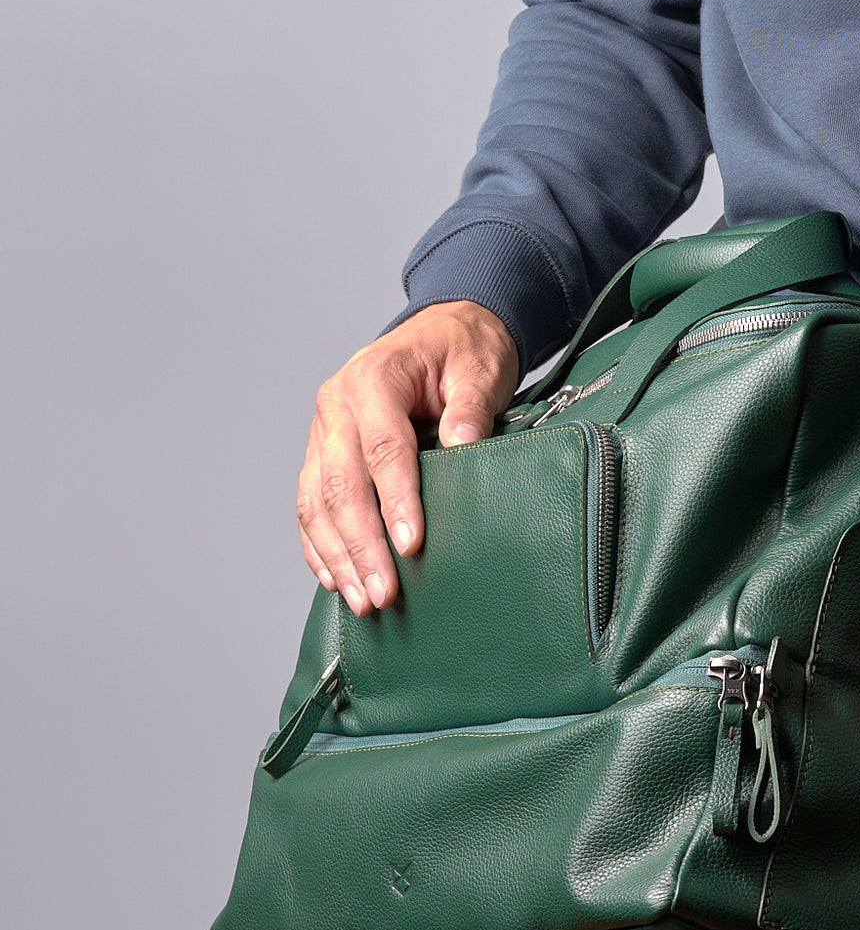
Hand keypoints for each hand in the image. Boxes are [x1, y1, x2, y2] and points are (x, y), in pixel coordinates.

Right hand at [297, 302, 519, 614]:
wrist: (442, 330)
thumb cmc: (462, 349)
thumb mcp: (479, 368)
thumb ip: (471, 407)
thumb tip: (464, 446)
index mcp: (374, 378)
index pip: (383, 449)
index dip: (396, 501)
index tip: (413, 546)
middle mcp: (337, 405)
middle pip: (342, 484)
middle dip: (363, 545)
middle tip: (384, 593)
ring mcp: (324, 431)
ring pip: (317, 502)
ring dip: (339, 556)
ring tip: (363, 599)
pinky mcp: (322, 452)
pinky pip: (310, 505)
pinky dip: (320, 545)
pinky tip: (337, 578)